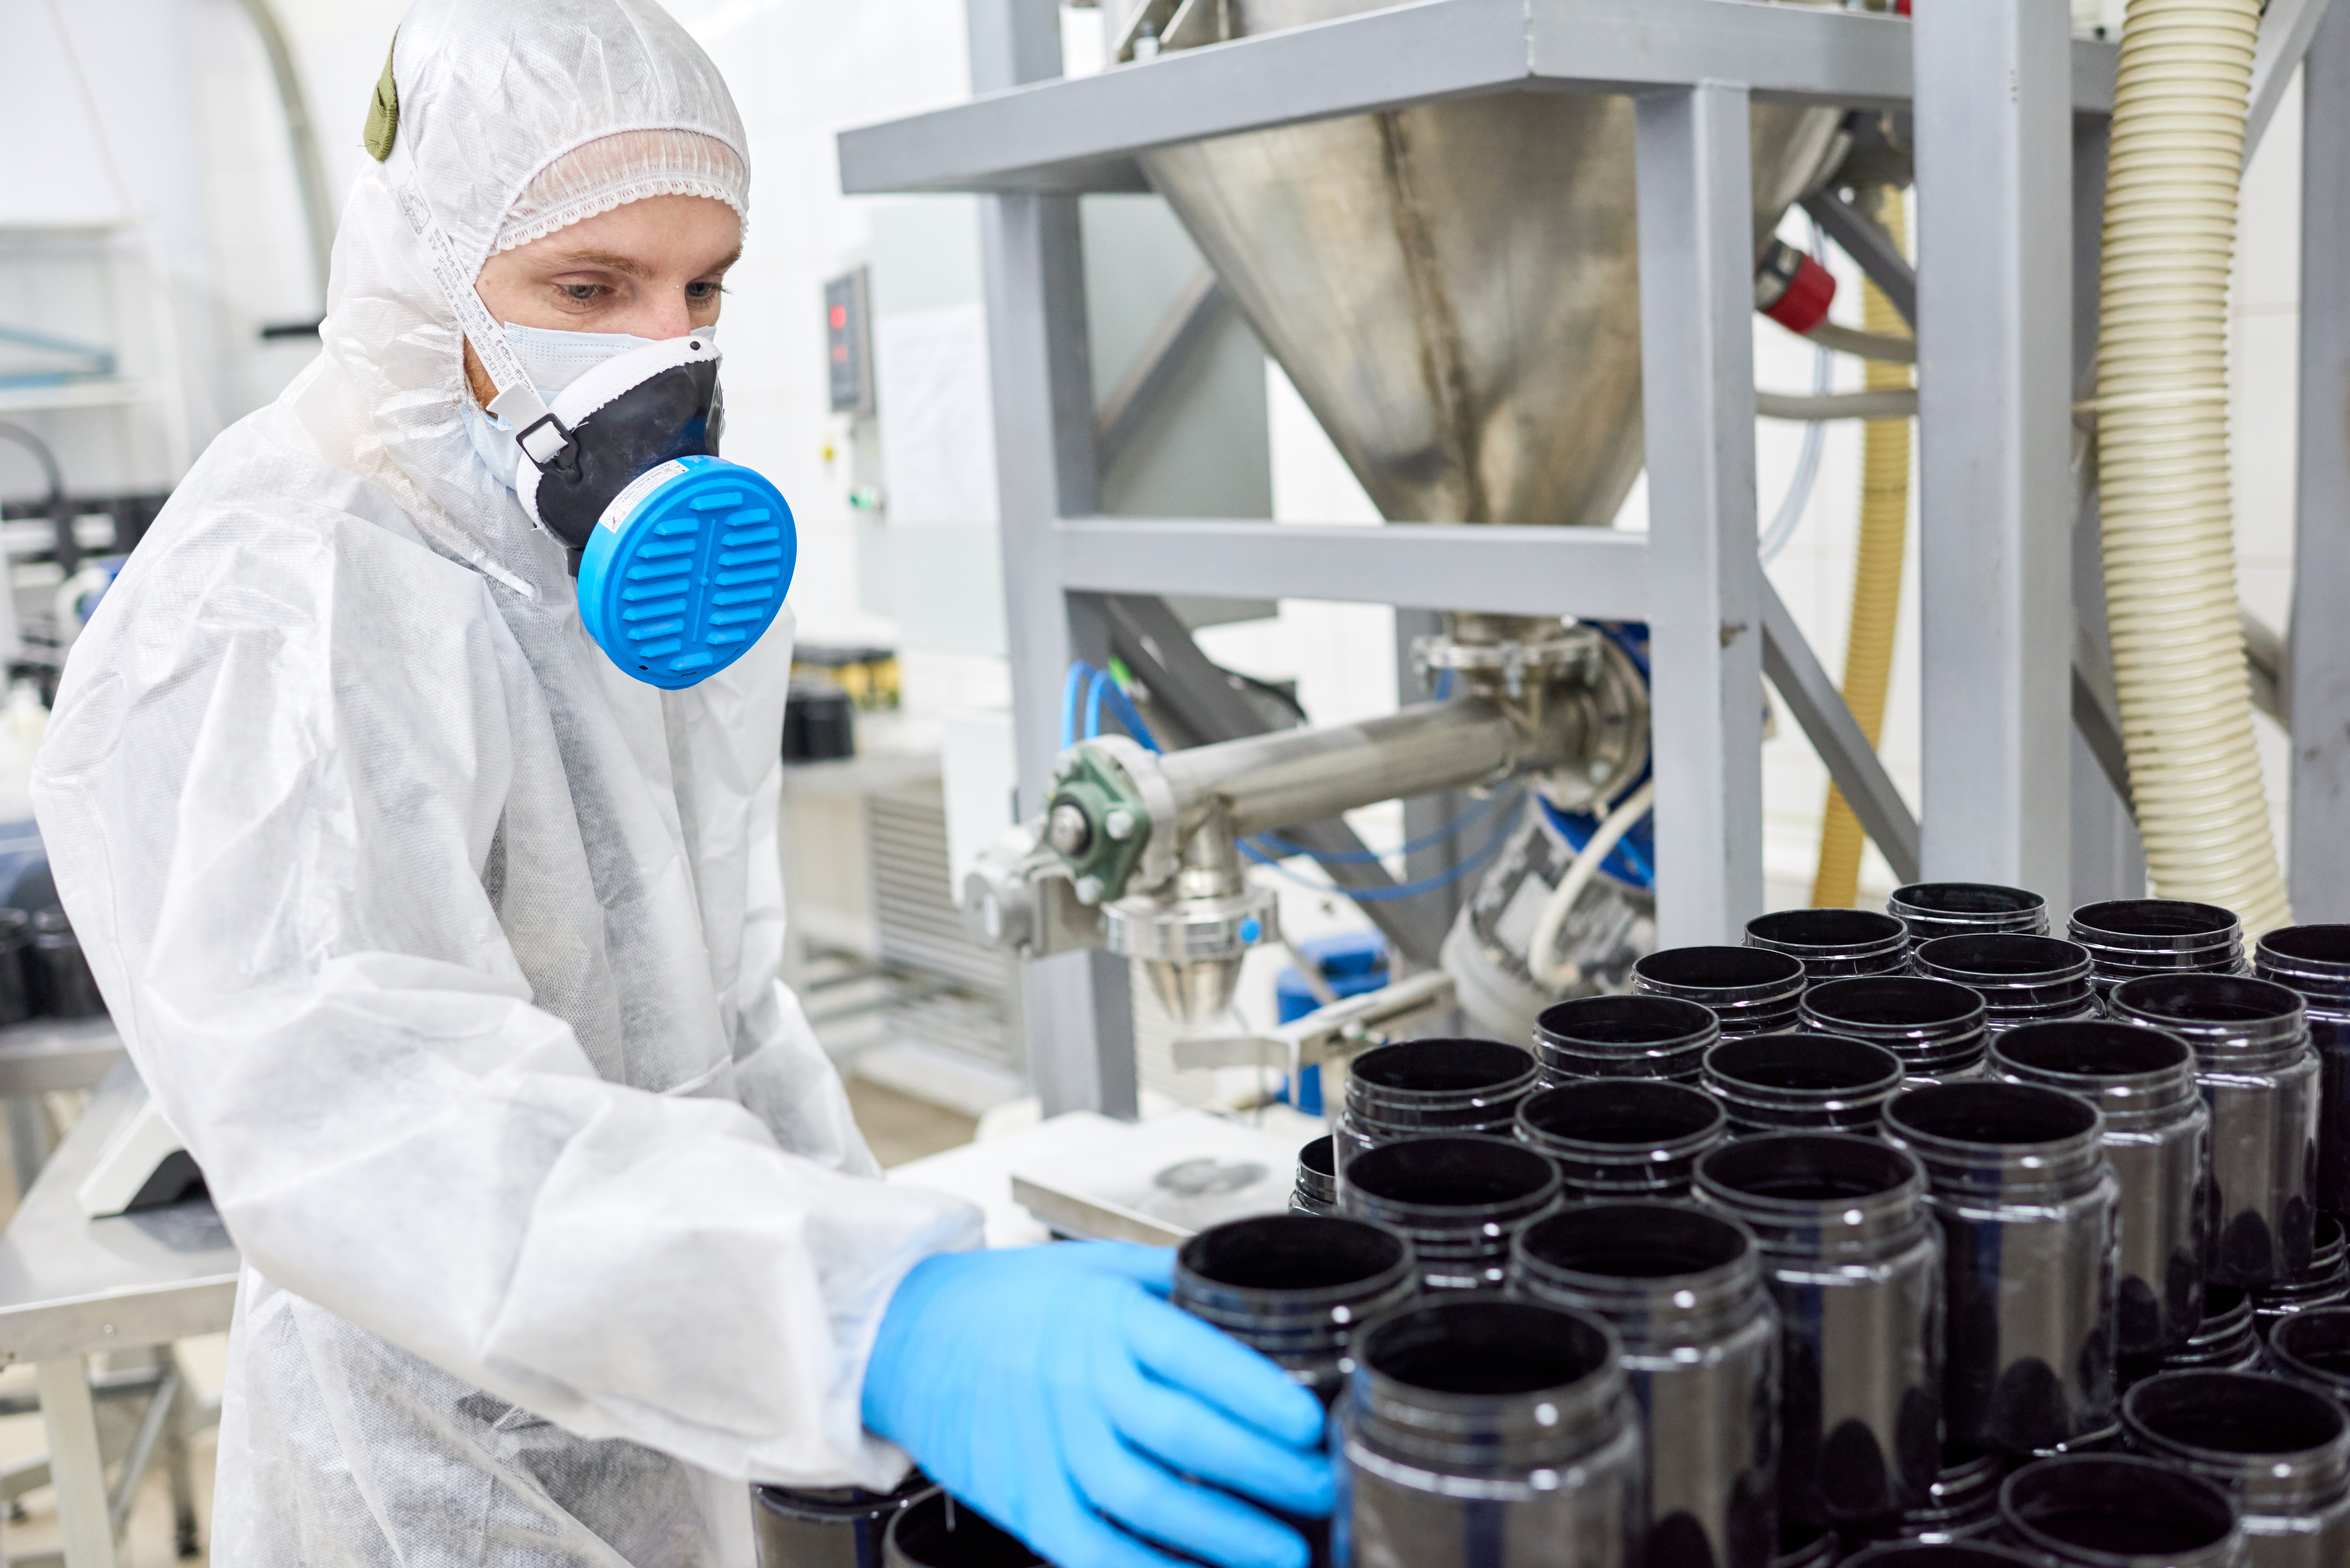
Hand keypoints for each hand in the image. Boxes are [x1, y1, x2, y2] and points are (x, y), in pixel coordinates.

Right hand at [862, 1241, 1333, 1567]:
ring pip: (1143, 1500)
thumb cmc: (1005, 1299)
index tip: (1309, 1423)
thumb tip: (1245, 1284)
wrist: (904, 1334)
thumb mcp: (1092, 1265)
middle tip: (1318, 1488)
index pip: (1192, 1357)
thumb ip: (1168, 1279)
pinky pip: (1090, 1547)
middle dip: (1262, 1471)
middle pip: (1180, 1436)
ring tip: (1283, 1552)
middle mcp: (1077, 1380)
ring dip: (1222, 1535)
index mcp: (1104, 1318)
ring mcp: (1047, 1445)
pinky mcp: (1024, 1499)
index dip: (1255, 1395)